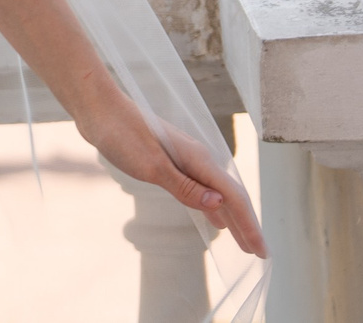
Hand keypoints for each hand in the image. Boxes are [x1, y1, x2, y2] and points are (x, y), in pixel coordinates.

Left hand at [66, 72, 266, 256]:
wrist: (100, 109)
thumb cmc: (122, 134)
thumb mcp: (152, 166)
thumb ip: (185, 187)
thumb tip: (220, 205)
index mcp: (198, 159)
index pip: (233, 198)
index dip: (250, 225)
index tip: (262, 251)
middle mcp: (197, 158)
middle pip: (229, 197)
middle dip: (246, 225)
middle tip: (260, 254)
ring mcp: (185, 159)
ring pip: (216, 194)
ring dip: (231, 218)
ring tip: (243, 243)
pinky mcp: (171, 161)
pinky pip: (201, 190)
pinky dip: (212, 208)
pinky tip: (216, 220)